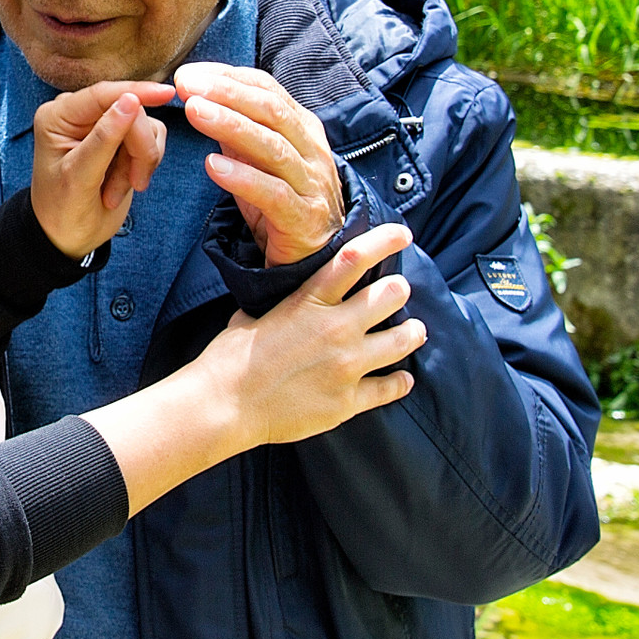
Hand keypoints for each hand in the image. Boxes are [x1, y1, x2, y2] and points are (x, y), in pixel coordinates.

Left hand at [30, 81, 174, 258]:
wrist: (68, 236)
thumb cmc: (62, 210)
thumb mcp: (79, 177)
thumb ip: (104, 139)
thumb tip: (131, 100)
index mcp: (59, 116)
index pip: (102, 94)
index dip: (136, 92)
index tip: (166, 94)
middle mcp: (80, 114)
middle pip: (131, 110)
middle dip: (137, 149)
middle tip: (133, 183)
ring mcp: (103, 126)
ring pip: (145, 126)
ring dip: (139, 162)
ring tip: (117, 190)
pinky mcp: (123, 140)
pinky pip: (151, 138)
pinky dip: (144, 165)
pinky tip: (127, 184)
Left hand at [176, 62, 345, 265]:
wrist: (314, 257)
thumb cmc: (281, 200)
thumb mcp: (258, 159)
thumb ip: (237, 129)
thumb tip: (199, 95)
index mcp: (302, 127)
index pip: (267, 89)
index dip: (228, 77)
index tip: (189, 74)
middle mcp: (312, 149)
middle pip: (271, 111)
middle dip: (227, 93)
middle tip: (187, 85)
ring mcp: (311, 184)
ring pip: (272, 147)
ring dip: (231, 126)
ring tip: (194, 112)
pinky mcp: (303, 218)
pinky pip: (273, 194)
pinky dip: (243, 178)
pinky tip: (213, 166)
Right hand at [197, 224, 420, 447]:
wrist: (224, 405)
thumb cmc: (230, 359)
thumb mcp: (254, 314)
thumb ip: (282, 304)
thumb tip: (283, 295)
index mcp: (310, 301)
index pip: (355, 259)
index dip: (384, 240)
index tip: (403, 233)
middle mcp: (336, 328)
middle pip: (391, 295)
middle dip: (399, 290)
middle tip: (399, 291)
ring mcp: (346, 365)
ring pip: (401, 340)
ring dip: (411, 332)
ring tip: (414, 330)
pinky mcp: (348, 401)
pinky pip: (389, 387)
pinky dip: (399, 382)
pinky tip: (403, 379)